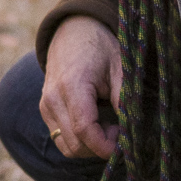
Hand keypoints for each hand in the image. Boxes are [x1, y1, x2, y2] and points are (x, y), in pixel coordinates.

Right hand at [41, 16, 121, 158]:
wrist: (72, 32)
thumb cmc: (100, 48)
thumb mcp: (120, 68)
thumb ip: (125, 99)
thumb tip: (134, 131)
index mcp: (72, 87)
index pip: (84, 130)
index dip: (106, 145)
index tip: (125, 144)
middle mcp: (53, 100)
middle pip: (75, 145)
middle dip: (100, 147)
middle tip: (119, 131)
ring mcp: (46, 107)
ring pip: (67, 147)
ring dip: (90, 146)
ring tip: (108, 128)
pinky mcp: (45, 111)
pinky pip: (61, 138)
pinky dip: (80, 140)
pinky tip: (96, 124)